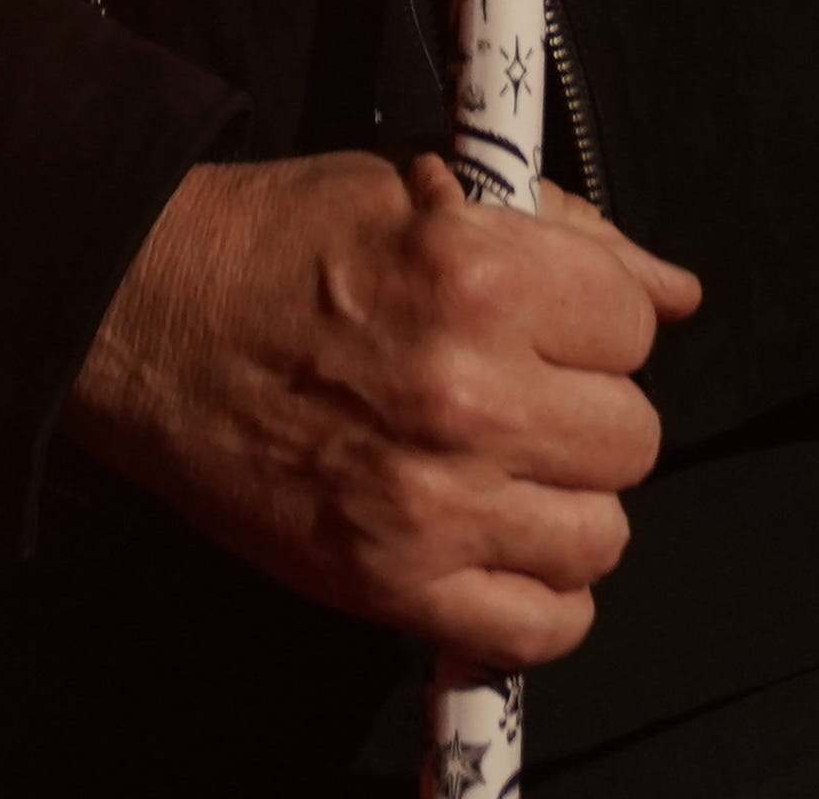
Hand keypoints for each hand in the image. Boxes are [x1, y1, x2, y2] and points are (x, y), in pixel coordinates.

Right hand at [64, 151, 702, 664]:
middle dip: (587, 411)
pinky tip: (500, 549)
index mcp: (481, 278)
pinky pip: (540, 626)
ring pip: (601, 534)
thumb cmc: (276, 247)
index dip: (598, 321)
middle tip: (525, 396)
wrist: (143, 319)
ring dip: (568, 505)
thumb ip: (565, 236)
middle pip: (632, 435)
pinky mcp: (391, 582)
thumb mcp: (425, 193)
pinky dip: (540, 600)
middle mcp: (469, 394)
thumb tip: (676, 292)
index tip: (555, 326)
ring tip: (508, 472)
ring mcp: (433, 502)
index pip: (635, 324)